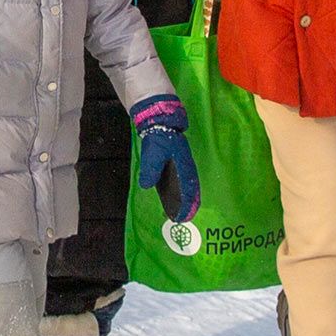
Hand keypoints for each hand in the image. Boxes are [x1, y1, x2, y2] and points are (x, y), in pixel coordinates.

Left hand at [131, 96, 201, 222]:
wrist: (159, 118)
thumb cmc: (159, 135)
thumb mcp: (154, 152)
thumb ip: (151, 168)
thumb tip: (146, 185)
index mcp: (183, 164)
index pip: (188, 188)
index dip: (187, 202)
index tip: (184, 216)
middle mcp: (185, 165)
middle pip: (189, 188)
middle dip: (188, 203)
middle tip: (184, 217)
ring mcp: (182, 162)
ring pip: (185, 183)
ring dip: (183, 197)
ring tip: (180, 210)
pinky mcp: (175, 160)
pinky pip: (180, 178)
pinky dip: (178, 188)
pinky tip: (172, 194)